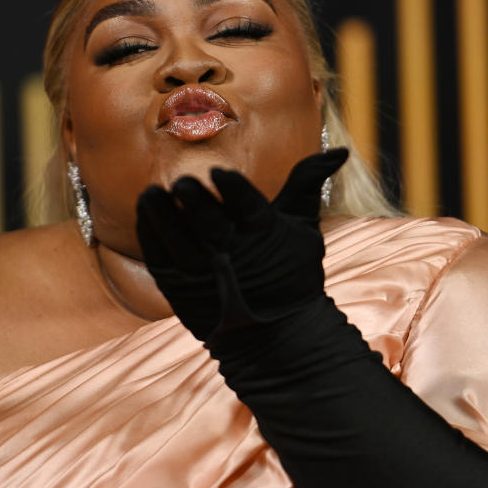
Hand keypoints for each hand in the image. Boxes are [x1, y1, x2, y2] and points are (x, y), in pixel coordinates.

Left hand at [135, 148, 348, 343]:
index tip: (218, 173)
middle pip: (211, 225)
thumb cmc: (291, 274)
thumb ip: (307, 185)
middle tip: (181, 182)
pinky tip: (146, 210)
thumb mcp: (304, 228)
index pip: (248, 209)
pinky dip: (151, 233)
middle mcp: (233, 255)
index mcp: (265, 235)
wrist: (276, 337)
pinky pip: (160, 256)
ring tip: (151, 193)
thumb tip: (341, 150)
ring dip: (164, 216)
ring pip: (179, 241)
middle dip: (196, 203)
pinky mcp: (179, 287)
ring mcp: (203, 273)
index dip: (233, 191)